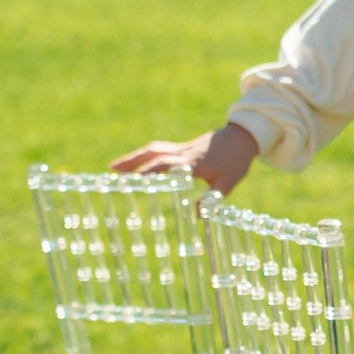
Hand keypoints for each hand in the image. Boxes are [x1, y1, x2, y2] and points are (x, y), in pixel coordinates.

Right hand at [111, 124, 259, 195]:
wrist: (242, 137)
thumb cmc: (236, 161)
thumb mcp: (228, 183)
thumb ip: (212, 199)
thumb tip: (197, 216)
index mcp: (194, 162)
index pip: (169, 166)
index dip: (151, 172)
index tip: (134, 179)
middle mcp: (184, 153)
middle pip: (154, 155)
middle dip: (132, 163)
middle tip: (112, 171)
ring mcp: (181, 148)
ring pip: (153, 150)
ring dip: (133, 157)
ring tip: (114, 167)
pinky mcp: (181, 148)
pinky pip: (159, 150)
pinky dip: (144, 156)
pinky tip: (134, 163)